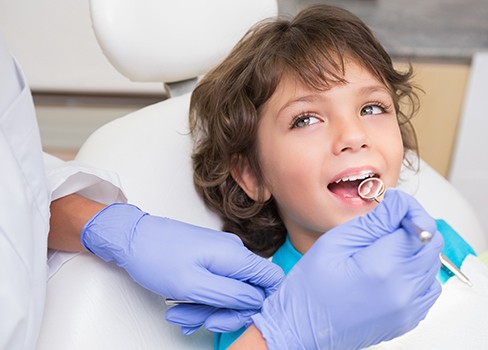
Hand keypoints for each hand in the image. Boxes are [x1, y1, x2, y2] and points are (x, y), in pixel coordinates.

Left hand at [81, 203, 283, 332]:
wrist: (132, 239)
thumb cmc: (157, 257)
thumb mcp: (194, 285)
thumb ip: (231, 295)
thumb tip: (257, 301)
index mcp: (235, 256)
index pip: (272, 279)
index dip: (264, 302)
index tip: (242, 316)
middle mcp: (232, 253)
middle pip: (248, 292)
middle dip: (225, 312)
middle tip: (203, 321)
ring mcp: (220, 256)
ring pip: (228, 292)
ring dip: (207, 309)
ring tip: (181, 314)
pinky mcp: (209, 260)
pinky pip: (214, 286)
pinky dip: (200, 300)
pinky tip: (181, 308)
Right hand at [251, 189, 443, 349]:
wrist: (302, 327)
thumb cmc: (310, 288)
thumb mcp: (335, 242)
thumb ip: (373, 222)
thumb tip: (398, 203)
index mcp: (382, 268)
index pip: (419, 226)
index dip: (408, 209)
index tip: (393, 207)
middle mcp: (402, 291)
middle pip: (431, 244)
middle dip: (413, 226)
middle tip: (386, 224)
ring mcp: (407, 309)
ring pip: (431, 264)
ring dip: (414, 249)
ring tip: (383, 249)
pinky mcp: (407, 319)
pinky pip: (427, 287)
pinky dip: (415, 272)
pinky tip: (390, 269)